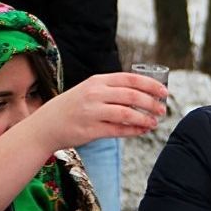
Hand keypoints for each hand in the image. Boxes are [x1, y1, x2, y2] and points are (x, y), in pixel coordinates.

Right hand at [25, 72, 166, 152]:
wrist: (46, 125)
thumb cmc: (73, 107)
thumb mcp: (90, 90)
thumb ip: (113, 90)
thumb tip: (144, 94)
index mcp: (97, 81)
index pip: (130, 79)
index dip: (150, 85)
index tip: (164, 91)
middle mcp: (95, 94)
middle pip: (131, 96)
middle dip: (151, 103)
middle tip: (162, 109)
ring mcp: (92, 112)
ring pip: (126, 114)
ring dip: (144, 118)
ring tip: (154, 122)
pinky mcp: (90, 130)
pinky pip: (118, 130)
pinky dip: (134, 131)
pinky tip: (142, 131)